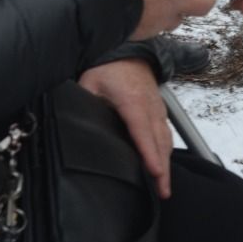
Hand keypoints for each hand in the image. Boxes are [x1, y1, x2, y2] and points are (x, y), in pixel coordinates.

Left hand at [79, 59, 172, 197]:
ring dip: (166, 163)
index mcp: (132, 101)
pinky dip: (166, 151)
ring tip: (164, 186)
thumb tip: (76, 123)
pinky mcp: (159, 109)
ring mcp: (157, 108)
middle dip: (163, 168)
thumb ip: (85, 103)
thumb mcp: (90, 81)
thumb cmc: (110, 65)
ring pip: (166, 139)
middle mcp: (150, 107)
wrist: (129, 49)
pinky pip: (166, 133)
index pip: (142, 132)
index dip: (149, 153)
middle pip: (159, 142)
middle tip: (163, 192)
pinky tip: (163, 164)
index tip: (155, 171)